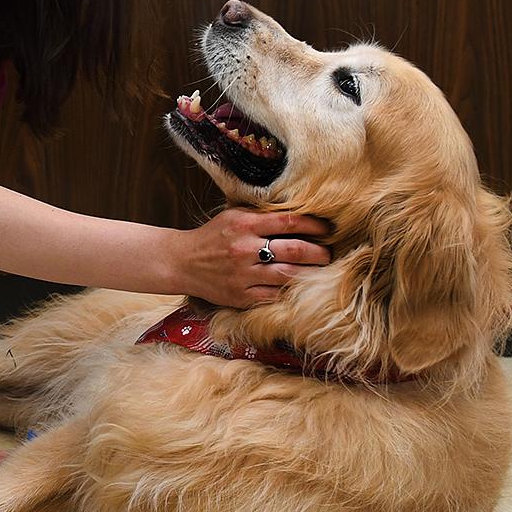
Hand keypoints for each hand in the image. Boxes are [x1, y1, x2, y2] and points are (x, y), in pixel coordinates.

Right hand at [177, 209, 331, 307]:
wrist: (181, 262)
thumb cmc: (212, 236)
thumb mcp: (234, 216)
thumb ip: (262, 214)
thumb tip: (301, 214)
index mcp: (245, 224)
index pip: (290, 221)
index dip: (315, 225)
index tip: (328, 228)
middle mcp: (245, 249)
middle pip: (295, 250)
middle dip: (319, 252)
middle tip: (329, 253)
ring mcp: (243, 275)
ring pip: (289, 276)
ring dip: (311, 273)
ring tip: (321, 271)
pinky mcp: (241, 296)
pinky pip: (274, 295)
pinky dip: (291, 291)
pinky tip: (300, 287)